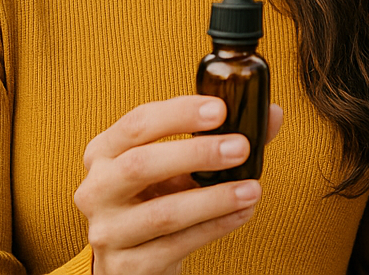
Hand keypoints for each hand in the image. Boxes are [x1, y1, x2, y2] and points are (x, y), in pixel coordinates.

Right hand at [75, 95, 284, 274]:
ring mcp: (108, 230)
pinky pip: (175, 245)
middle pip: (141, 165)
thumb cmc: (160, 195)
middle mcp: (97, 189)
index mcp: (105, 152)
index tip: (221, 109)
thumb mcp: (181, 163)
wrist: (133, 257)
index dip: (179, 113)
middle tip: (241, 147)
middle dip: (197, 153)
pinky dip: (214, 227)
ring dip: (214, 198)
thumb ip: (224, 136)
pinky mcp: (127, 266)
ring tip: (253, 188)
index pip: (137, 123)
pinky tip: (243, 212)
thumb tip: (272, 115)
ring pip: (163, 213)